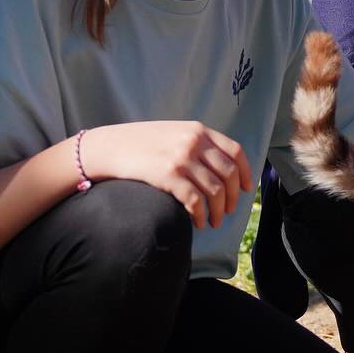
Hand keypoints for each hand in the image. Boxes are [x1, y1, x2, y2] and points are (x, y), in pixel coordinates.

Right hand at [80, 121, 251, 228]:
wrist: (108, 146)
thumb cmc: (141, 143)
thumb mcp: (175, 133)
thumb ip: (197, 143)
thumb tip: (220, 166)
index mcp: (199, 130)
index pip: (235, 151)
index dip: (245, 172)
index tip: (245, 188)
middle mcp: (195, 142)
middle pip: (228, 174)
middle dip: (232, 196)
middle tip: (229, 211)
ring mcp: (182, 158)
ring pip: (214, 190)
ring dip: (218, 210)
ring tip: (214, 222)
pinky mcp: (168, 176)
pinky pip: (195, 200)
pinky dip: (200, 214)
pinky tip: (198, 222)